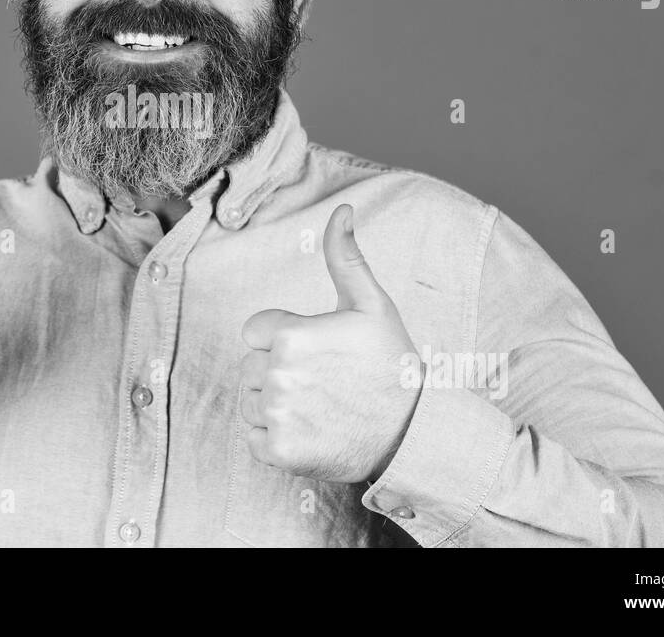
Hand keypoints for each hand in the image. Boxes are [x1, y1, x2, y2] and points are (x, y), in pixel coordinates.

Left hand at [239, 204, 423, 482]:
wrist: (413, 433)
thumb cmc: (391, 364)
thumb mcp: (371, 305)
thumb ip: (344, 257)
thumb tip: (341, 209)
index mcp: (291, 335)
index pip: (254, 332)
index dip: (283, 339)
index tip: (317, 351)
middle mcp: (278, 374)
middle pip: (249, 367)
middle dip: (278, 371)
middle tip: (324, 381)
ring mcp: (278, 416)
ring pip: (249, 403)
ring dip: (274, 406)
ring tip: (318, 406)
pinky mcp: (279, 453)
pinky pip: (253, 439)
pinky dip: (275, 440)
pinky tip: (310, 432)